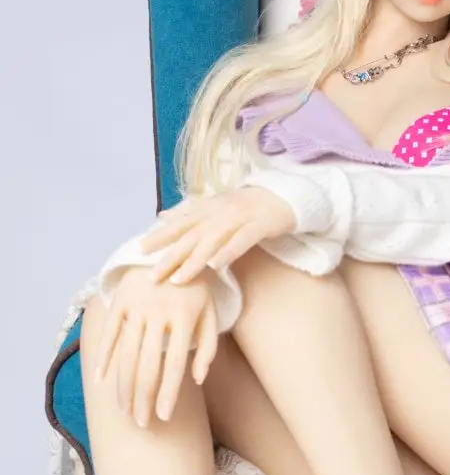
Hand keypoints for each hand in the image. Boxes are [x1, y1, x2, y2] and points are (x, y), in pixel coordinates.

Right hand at [94, 266, 217, 425]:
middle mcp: (159, 312)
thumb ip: (208, 347)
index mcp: (185, 317)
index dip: (167, 394)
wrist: (173, 250)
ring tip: (126, 410)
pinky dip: (103, 358)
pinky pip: (110, 334)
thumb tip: (196, 380)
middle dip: (143, 399)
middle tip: (142, 424)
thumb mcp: (211, 313)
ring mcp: (137, 305)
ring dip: (124, 387)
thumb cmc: (196, 290)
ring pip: (127, 355)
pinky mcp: (120, 300)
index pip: (174, 365)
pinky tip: (101, 382)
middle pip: (147, 366)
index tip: (162, 417)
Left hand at [141, 187, 294, 284]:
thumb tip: (162, 216)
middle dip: (170, 256)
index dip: (160, 236)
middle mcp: (220, 211)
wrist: (285, 195)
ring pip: (213, 241)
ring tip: (178, 280)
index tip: (140, 250)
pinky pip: (242, 240)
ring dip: (194, 261)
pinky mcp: (260, 225)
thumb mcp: (216, 204)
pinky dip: (228, 252)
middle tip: (152, 276)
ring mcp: (240, 217)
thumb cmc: (249, 204)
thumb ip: (190, 211)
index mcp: (209, 207)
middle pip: (191, 236)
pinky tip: (216, 266)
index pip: (180, 223)